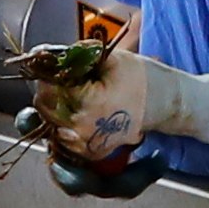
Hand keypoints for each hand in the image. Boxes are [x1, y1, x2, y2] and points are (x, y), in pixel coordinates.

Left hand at [32, 44, 208, 163]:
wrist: (164, 103)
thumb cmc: (141, 79)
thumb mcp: (110, 58)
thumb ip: (75, 55)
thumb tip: (44, 53)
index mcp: (89, 104)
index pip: (48, 90)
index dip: (47, 76)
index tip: (53, 67)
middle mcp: (84, 130)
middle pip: (45, 110)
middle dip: (49, 92)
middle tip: (61, 79)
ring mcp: (87, 146)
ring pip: (50, 127)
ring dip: (52, 111)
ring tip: (66, 96)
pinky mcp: (90, 153)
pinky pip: (63, 142)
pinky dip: (62, 127)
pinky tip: (71, 114)